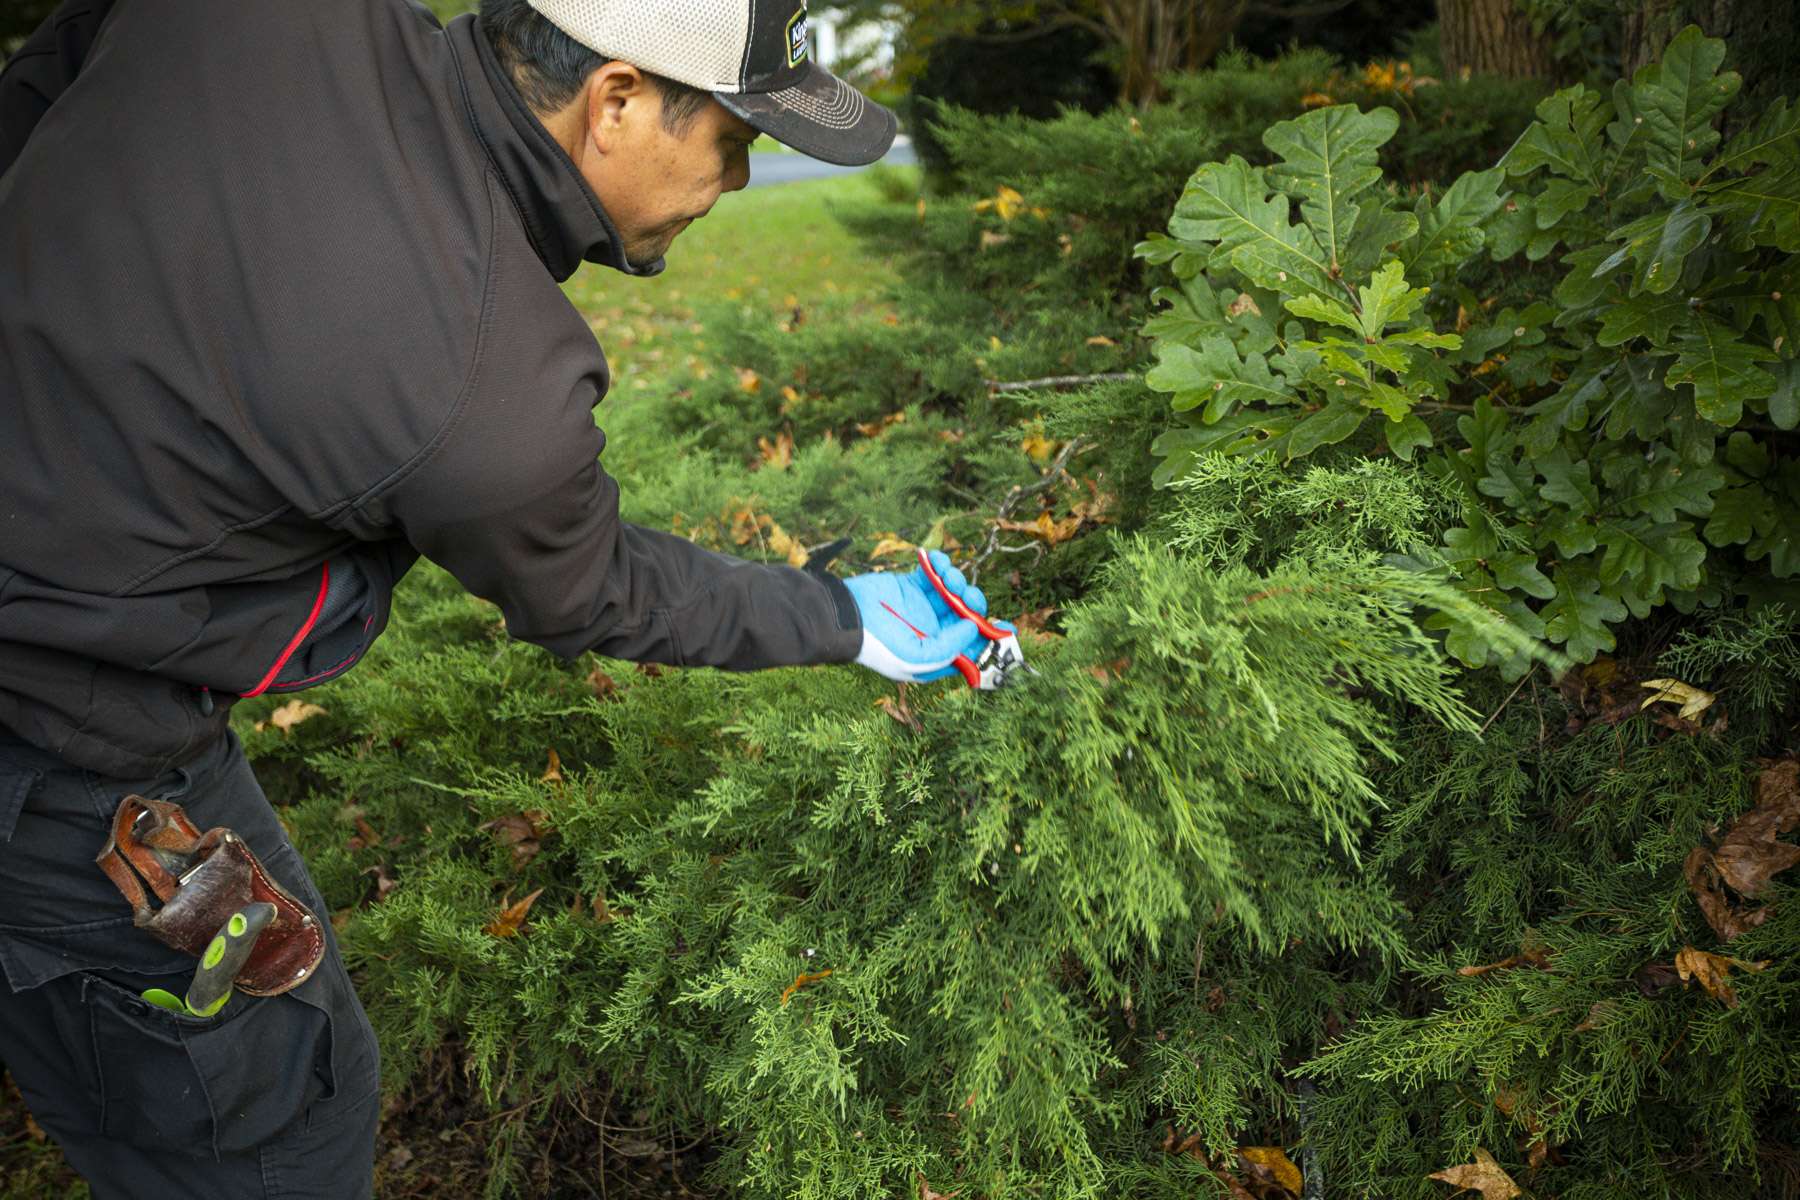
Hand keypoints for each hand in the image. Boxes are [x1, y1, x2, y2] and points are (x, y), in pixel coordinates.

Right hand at [844, 550, 990, 682]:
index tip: (1007, 627)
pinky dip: (940, 563)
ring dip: (957, 579)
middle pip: (968, 615)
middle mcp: (934, 631)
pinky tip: (935, 560)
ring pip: (956, 591)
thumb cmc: (877, 645)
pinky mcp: (913, 586)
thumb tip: (972, 628)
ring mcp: (924, 607)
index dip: (992, 638)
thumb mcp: (914, 659)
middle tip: (966, 594)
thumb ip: (948, 649)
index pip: (973, 647)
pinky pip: (936, 572)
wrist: (845, 616)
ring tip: (946, 575)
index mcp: (937, 654)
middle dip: (973, 602)